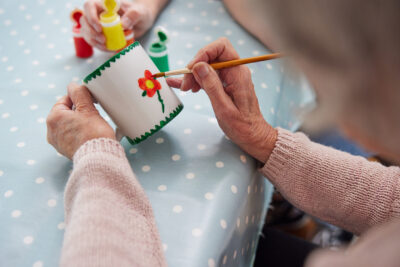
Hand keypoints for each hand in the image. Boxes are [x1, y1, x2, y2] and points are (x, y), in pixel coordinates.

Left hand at [46, 83, 114, 158]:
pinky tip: (90, 135)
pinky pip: (72, 137)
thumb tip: (73, 86)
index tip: (91, 102)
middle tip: (93, 114)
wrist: (99, 157)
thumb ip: (79, 93)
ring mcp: (57, 142)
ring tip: (93, 126)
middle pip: (67, 113)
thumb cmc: (93, 133)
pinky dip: (80, 134)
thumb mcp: (87, 108)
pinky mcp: (65, 151)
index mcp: (53, 118)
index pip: (65, 100)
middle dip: (80, 112)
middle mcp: (51, 131)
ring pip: (69, 125)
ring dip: (80, 123)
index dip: (80, 99)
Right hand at [81, 0, 157, 50]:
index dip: (91, 16)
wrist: (142, 20)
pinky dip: (98, 45)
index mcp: (105, 4)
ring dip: (93, 40)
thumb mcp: (139, 13)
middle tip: (103, 40)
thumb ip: (132, 16)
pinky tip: (107, 48)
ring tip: (105, 46)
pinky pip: (93, 39)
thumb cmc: (139, 13)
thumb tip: (122, 25)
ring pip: (86, 31)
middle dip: (91, 32)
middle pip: (85, 20)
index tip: (100, 28)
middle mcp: (98, 12)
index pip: (90, 6)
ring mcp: (97, 23)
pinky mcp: (100, 33)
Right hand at [167, 38, 276, 162]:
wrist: (253, 136)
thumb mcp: (224, 108)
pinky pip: (208, 77)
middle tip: (185, 85)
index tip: (191, 68)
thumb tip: (198, 65)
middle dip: (195, 66)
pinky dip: (195, 80)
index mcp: (238, 73)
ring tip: (185, 89)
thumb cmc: (242, 126)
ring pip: (207, 66)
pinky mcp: (225, 84)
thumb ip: (212, 85)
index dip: (204, 53)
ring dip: (194, 75)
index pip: (221, 47)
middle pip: (211, 56)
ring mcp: (230, 77)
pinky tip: (180, 84)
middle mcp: (235, 71)